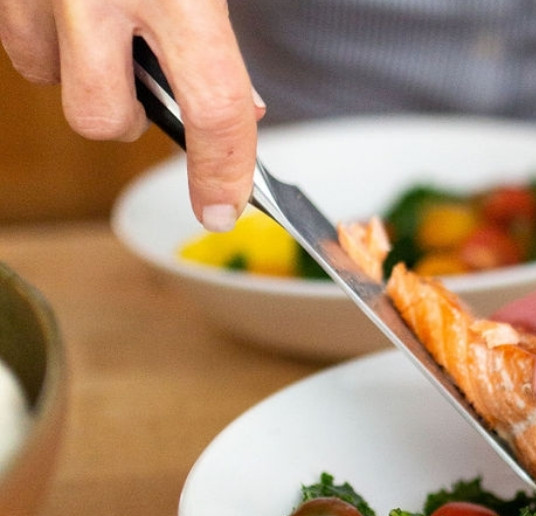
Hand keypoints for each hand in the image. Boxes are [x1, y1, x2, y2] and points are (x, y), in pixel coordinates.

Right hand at [0, 0, 261, 229]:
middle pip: (102, 118)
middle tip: (149, 89)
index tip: (221, 209)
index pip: (212, 107)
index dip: (222, 171)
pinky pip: (20, 42)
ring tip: (106, 31)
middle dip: (127, 120)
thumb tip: (246, 108)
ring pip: (47, 79)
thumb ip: (218, 34)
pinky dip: (47, 40)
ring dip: (79, 74)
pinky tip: (74, 10)